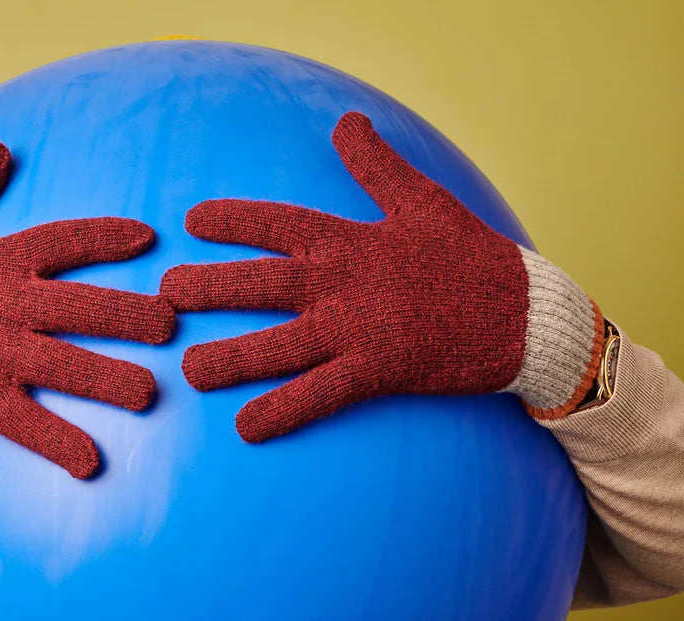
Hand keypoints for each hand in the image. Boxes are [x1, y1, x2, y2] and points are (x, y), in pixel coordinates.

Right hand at [0, 142, 174, 477]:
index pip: (62, 240)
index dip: (106, 236)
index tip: (149, 237)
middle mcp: (0, 304)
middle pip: (81, 306)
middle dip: (131, 314)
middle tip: (174, 325)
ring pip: (64, 364)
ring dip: (111, 380)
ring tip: (152, 396)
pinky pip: (24, 423)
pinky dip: (58, 444)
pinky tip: (91, 466)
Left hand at [161, 112, 604, 442]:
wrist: (525, 315)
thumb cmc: (472, 257)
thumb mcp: (424, 199)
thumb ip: (376, 165)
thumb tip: (346, 122)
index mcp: (351, 240)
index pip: (280, 223)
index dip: (234, 220)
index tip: (192, 222)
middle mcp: (344, 283)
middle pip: (263, 284)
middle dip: (211, 287)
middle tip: (166, 296)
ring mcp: (357, 329)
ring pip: (279, 344)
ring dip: (231, 357)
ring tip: (189, 370)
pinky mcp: (377, 370)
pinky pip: (319, 395)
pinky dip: (282, 412)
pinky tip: (246, 428)